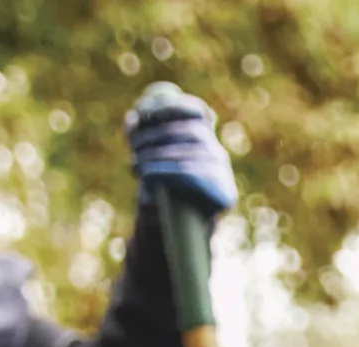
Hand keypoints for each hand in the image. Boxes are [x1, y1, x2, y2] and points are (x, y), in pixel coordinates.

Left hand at [127, 84, 235, 215]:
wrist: (177, 227)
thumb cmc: (162, 186)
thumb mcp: (148, 156)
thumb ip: (141, 135)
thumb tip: (133, 117)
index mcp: (204, 139)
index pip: (196, 110)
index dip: (172, 106)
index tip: (145, 111)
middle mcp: (218, 152)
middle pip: (192, 132)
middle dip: (158, 135)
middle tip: (132, 145)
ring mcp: (224, 173)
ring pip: (191, 154)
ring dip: (157, 156)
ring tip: (136, 165)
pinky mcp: (226, 193)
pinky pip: (194, 176)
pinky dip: (166, 173)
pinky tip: (147, 176)